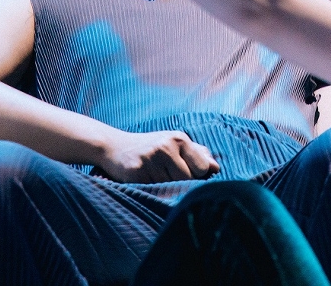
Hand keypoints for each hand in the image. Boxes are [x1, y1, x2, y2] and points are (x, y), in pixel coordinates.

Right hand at [98, 129, 220, 182]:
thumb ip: (197, 153)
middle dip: (181, 184)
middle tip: (167, 177)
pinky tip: (145, 181)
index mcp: (179, 138)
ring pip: (171, 187)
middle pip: (188, 180)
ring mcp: (150, 159)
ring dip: (165, 188)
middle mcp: (166, 146)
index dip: (197, 177)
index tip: (188, 175)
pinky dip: (152, 191)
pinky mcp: (136, 172)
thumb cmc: (151, 147)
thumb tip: (216, 167)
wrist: (114, 147)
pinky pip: (154, 191)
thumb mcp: (174, 144)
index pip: (202, 169)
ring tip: (155, 177)